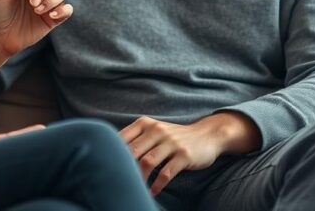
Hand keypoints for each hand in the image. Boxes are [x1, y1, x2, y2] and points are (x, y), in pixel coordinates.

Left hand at [120, 115, 243, 195]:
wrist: (207, 135)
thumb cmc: (174, 137)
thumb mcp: (155, 130)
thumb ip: (136, 138)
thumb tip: (112, 152)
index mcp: (146, 123)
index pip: (123, 137)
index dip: (112, 153)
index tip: (107, 166)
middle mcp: (157, 130)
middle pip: (133, 151)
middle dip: (124, 168)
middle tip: (119, 181)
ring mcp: (171, 142)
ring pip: (148, 162)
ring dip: (140, 179)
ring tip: (136, 189)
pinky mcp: (184, 155)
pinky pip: (166, 173)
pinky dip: (157, 185)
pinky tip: (153, 191)